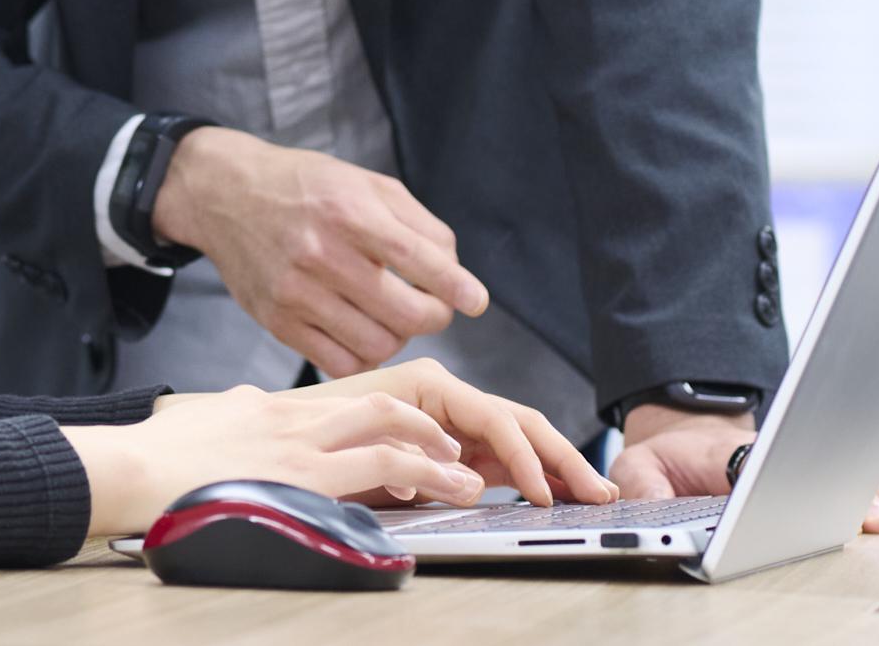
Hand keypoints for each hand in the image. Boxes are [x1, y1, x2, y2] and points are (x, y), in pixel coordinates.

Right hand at [63, 384, 487, 535]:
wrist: (129, 468)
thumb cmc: (151, 459)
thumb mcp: (199, 424)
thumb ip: (231, 419)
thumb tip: (240, 415)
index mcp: (266, 407)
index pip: (341, 403)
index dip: (385, 418)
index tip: (409, 436)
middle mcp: (290, 416)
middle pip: (375, 404)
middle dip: (420, 426)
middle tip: (448, 447)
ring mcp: (299, 441)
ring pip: (389, 429)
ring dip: (436, 452)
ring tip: (466, 473)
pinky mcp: (304, 472)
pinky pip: (380, 465)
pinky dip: (423, 474)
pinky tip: (448, 487)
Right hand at [151, 127, 490, 376]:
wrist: (223, 194)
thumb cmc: (305, 187)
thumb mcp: (364, 183)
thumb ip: (417, 223)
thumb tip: (455, 274)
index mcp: (348, 211)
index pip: (420, 260)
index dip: (457, 286)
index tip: (475, 300)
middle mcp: (321, 253)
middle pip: (406, 313)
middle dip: (434, 316)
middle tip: (434, 307)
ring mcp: (295, 292)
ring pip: (378, 344)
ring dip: (400, 337)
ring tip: (395, 316)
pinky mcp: (277, 321)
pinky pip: (340, 363)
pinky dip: (365, 355)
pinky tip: (365, 332)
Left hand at [310, 358, 616, 507]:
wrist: (279, 438)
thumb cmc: (317, 436)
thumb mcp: (363, 449)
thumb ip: (418, 463)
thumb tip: (468, 481)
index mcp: (427, 386)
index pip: (494, 416)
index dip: (525, 455)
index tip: (544, 492)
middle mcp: (444, 396)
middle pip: (517, 422)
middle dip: (560, 457)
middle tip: (599, 490)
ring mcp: (450, 419)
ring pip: (516, 437)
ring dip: (554, 465)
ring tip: (591, 492)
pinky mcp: (450, 444)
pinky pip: (499, 454)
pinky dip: (530, 471)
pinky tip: (555, 491)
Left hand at [612, 406, 878, 535]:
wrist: (685, 436)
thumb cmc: (667, 457)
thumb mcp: (636, 467)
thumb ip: (642, 486)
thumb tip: (652, 506)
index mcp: (724, 452)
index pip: (755, 460)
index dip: (780, 475)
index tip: (803, 494)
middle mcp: (766, 454)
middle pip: (810, 463)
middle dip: (840, 491)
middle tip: (872, 520)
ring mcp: (792, 460)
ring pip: (837, 467)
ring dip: (866, 492)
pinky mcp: (809, 470)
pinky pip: (849, 473)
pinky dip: (875, 492)